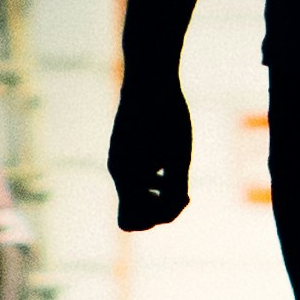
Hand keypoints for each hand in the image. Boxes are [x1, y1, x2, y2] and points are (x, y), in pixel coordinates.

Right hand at [108, 71, 193, 229]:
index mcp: (126, 175)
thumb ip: (176, 189)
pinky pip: (135, 177)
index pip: (130, 222)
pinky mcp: (122, 148)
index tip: (181, 196)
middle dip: (159, 209)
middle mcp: (117, 170)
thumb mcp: (180, 156)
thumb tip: (171, 211)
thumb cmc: (168, 116)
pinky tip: (169, 160)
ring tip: (178, 174)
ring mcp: (117, 159)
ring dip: (157, 195)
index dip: (158, 218)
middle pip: (134, 212)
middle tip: (183, 190)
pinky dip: (152, 179)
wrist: (150, 76)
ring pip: (136, 194)